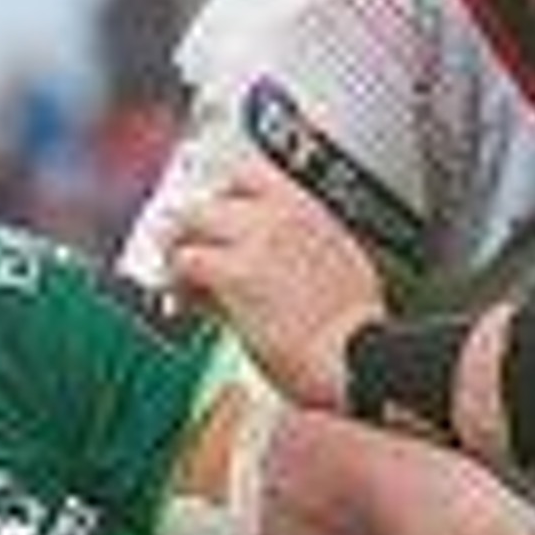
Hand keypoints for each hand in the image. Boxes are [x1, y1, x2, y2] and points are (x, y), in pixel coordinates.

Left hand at [166, 156, 388, 408]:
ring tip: (183, 282)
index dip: (222, 196)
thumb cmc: (356, 333)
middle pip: (212, 196)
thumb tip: (268, 267)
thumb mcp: (340, 273)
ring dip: (180, 250)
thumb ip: (302, 254)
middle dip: (195, 226)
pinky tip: (185, 303)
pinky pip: (184, 261)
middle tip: (188, 252)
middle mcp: (283, 215)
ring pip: (190, 219)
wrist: (358, 359)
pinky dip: (177, 282)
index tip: (213, 216)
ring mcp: (257, 239)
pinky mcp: (235, 272)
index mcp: (311, 212)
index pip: (251, 175)